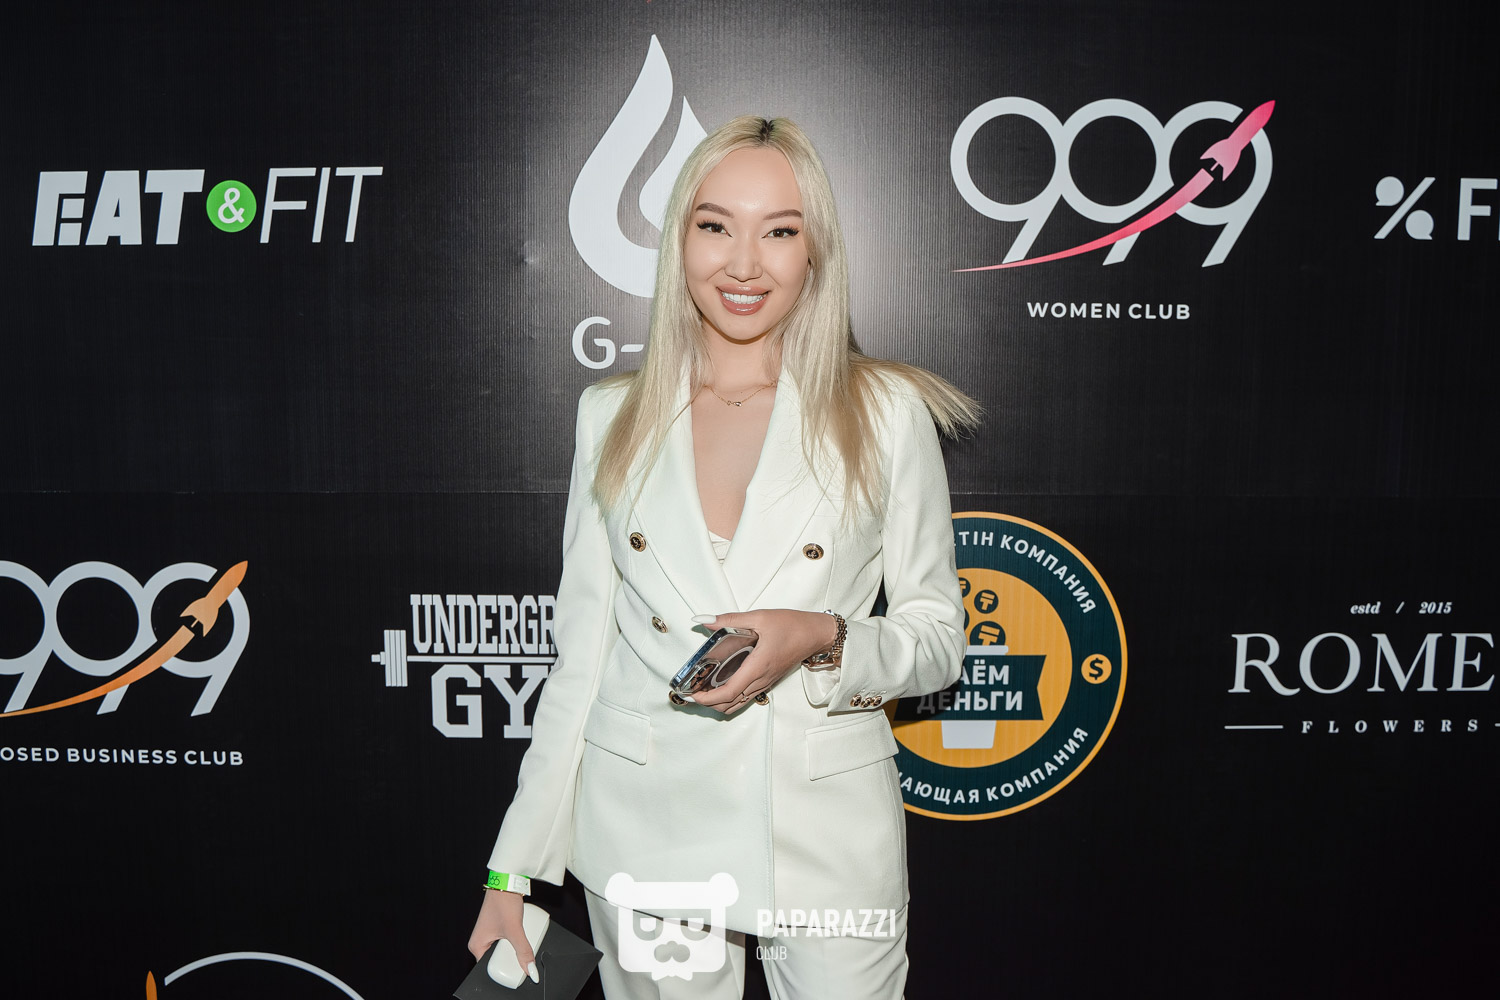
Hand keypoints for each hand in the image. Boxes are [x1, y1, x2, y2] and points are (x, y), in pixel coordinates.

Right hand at [468, 889, 538, 982]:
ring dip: (514, 950)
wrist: (508, 882)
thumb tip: (530, 969)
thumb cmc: (503, 901)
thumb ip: (523, 951)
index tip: (518, 971)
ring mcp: (489, 935)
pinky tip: (521, 937)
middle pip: (498, 961)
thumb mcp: (515, 930)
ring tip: (520, 941)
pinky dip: (515, 942)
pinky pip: (507, 942)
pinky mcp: (498, 929)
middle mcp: (480, 942)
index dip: (505, 971)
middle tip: (521, 953)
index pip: (490, 968)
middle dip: (511, 959)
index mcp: (477, 946)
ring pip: (504, 951)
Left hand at [689, 609, 837, 713]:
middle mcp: (761, 680)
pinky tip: (722, 685)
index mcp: (757, 666)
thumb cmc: (792, 625)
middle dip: (709, 703)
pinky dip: (732, 698)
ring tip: (704, 690)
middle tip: (693, 692)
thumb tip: (703, 620)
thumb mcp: (759, 617)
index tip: (693, 695)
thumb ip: (729, 619)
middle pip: (731, 703)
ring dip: (720, 702)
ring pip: (739, 703)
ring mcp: (766, 682)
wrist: (816, 634)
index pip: (729, 692)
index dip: (709, 698)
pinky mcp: (769, 680)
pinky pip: (747, 697)